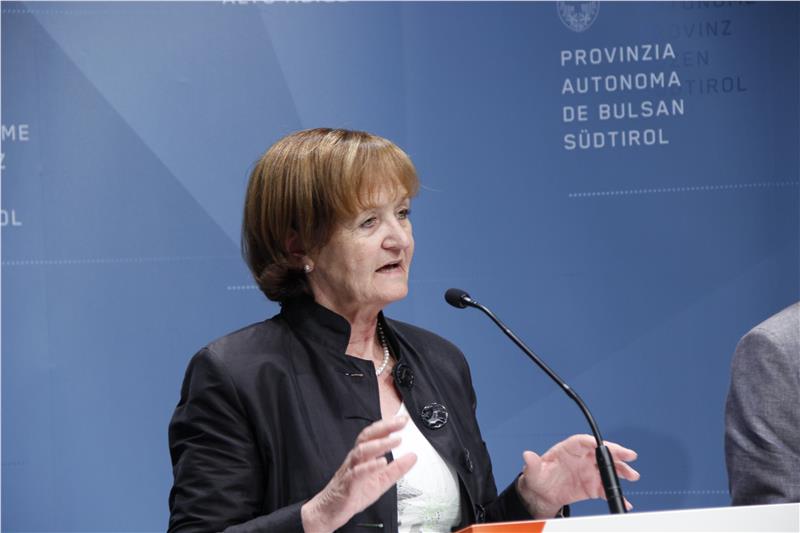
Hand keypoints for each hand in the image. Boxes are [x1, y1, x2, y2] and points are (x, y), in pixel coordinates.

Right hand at [301, 415, 416, 532]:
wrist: (330, 511)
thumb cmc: (353, 493)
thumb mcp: (381, 481)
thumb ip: (397, 468)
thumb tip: (413, 456)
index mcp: (364, 456)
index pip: (375, 435)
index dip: (389, 425)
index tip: (404, 419)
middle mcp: (356, 459)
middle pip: (368, 436)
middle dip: (385, 427)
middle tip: (400, 422)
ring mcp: (351, 470)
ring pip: (362, 451)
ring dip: (380, 444)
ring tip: (395, 440)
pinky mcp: (348, 484)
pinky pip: (358, 472)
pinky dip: (370, 466)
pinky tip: (382, 462)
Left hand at [516, 434, 639, 518]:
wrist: (542, 494)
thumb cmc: (538, 477)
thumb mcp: (533, 471)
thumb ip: (532, 464)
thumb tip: (527, 455)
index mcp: (568, 449)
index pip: (583, 442)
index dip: (595, 442)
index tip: (605, 446)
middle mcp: (581, 458)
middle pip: (600, 453)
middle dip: (615, 454)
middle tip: (629, 457)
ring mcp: (588, 472)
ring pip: (607, 469)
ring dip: (620, 471)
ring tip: (632, 476)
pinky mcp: (592, 486)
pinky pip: (605, 488)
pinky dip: (615, 494)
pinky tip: (625, 500)